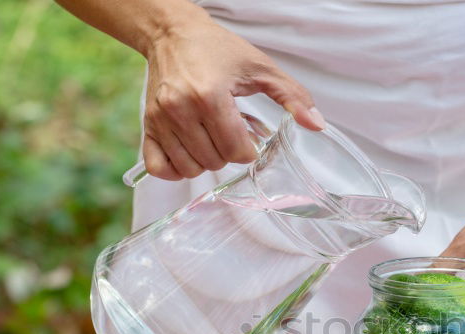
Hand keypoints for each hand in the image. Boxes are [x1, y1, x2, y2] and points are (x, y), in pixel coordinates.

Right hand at [143, 17, 323, 178]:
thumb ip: (292, 96)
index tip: (249, 135)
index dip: (249, 150)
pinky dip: (176, 169)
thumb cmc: (218, 49)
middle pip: (214, 161)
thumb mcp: (261, 68)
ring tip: (212, 141)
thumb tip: (317, 125)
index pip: (235, 150)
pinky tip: (190, 155)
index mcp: (209, 95)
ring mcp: (160, 119)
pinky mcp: (147, 125)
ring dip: (207, 162)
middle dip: (229, 154)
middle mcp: (180, 109)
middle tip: (230, 134)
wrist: (174, 34)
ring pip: (190, 168)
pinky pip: (159, 167)